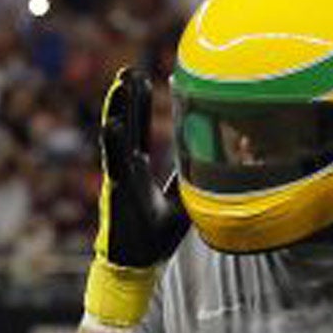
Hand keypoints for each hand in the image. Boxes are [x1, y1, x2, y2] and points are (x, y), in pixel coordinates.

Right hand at [85, 67, 188, 329]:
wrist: (136, 264)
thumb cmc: (155, 238)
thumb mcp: (182, 206)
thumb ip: (192, 184)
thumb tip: (219, 169)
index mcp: (139, 169)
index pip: (142, 129)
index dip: (145, 104)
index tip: (152, 78)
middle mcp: (126, 167)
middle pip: (128, 123)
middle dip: (130, 96)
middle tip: (132, 69)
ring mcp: (119, 176)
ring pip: (118, 134)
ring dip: (120, 107)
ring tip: (122, 81)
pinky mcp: (116, 189)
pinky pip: (114, 160)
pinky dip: (113, 140)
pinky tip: (114, 121)